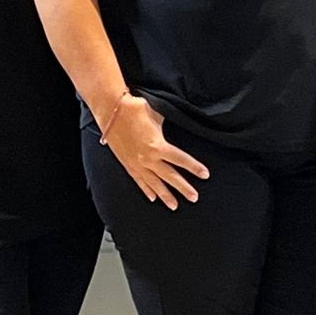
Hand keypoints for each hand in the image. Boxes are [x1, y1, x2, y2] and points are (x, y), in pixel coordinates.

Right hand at [106, 95, 209, 209]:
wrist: (110, 109)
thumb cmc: (135, 108)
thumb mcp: (157, 114)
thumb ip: (166, 126)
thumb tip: (177, 121)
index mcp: (158, 146)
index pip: (181, 159)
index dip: (194, 167)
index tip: (205, 175)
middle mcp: (148, 158)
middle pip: (170, 176)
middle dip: (183, 188)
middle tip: (194, 197)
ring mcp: (137, 163)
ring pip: (154, 183)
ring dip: (165, 195)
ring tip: (175, 206)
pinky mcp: (127, 164)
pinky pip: (139, 180)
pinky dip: (146, 190)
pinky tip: (152, 198)